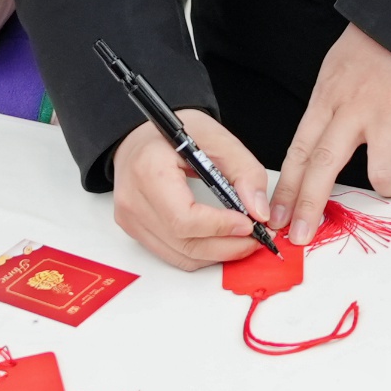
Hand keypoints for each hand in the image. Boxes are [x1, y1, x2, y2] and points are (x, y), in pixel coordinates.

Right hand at [109, 105, 278, 269]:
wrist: (141, 138)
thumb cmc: (173, 135)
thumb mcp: (216, 138)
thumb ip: (244, 171)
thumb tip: (259, 211)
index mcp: (149, 170)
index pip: (183, 217)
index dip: (220, 226)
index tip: (248, 223)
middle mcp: (133, 199)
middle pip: (184, 242)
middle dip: (227, 245)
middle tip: (257, 237)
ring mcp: (130, 220)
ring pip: (182, 256)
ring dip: (219, 254)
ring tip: (244, 239)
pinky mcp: (136, 232)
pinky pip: (174, 255)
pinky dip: (203, 253)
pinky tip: (222, 240)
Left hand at [275, 23, 390, 229]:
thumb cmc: (371, 46)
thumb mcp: (333, 75)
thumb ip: (326, 114)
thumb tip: (314, 159)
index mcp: (327, 100)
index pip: (298, 151)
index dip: (286, 189)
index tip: (276, 217)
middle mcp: (353, 110)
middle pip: (323, 166)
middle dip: (309, 206)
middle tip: (302, 235)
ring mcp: (389, 113)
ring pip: (381, 175)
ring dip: (386, 189)